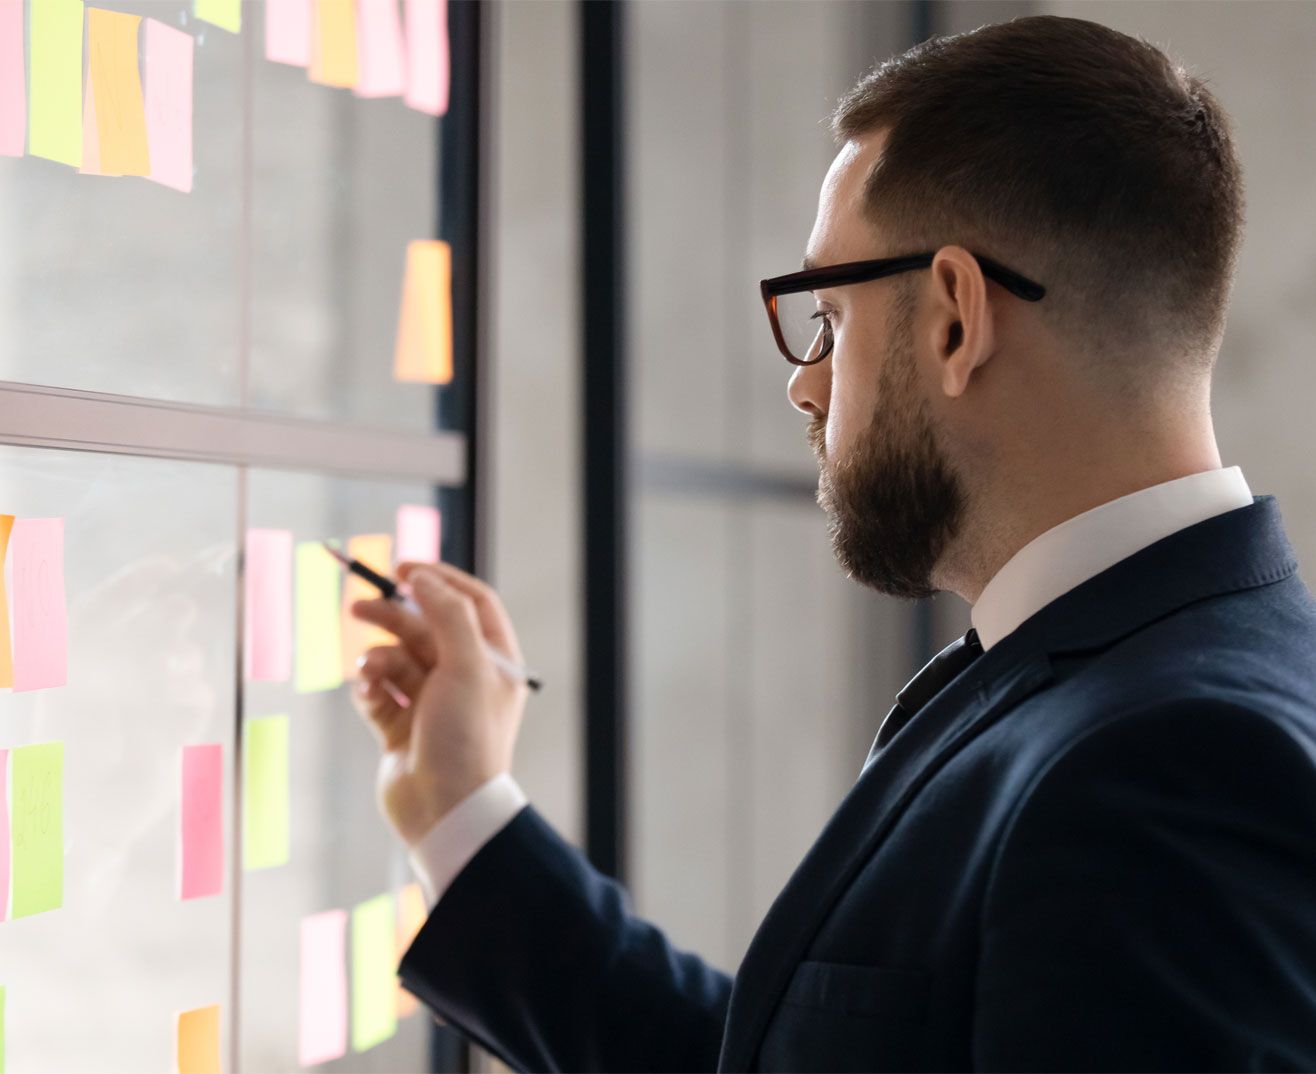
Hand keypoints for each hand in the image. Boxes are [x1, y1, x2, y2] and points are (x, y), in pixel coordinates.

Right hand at [349, 563, 529, 846]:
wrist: (445, 811)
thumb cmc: (466, 738)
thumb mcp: (467, 665)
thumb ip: (447, 614)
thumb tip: (423, 578)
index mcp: (494, 661)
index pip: (470, 601)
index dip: (439, 579)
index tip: (403, 567)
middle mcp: (465, 678)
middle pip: (426, 626)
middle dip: (393, 614)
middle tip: (359, 604)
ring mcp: (431, 702)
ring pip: (396, 657)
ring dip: (378, 657)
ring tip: (368, 670)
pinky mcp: (400, 726)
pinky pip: (378, 689)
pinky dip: (369, 686)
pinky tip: (368, 694)